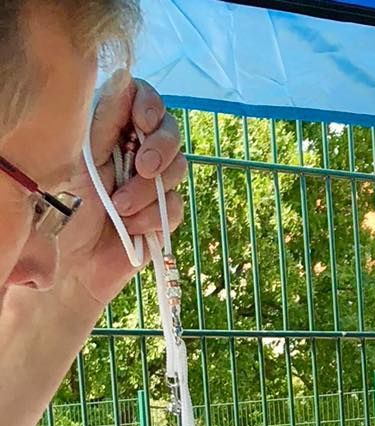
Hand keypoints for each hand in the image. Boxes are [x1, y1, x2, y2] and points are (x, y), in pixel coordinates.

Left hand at [58, 71, 188, 310]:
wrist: (71, 264)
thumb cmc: (63, 208)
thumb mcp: (80, 158)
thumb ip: (105, 121)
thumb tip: (125, 79)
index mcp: (112, 130)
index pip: (144, 100)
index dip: (151, 105)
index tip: (143, 121)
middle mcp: (135, 153)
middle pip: (170, 133)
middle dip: (160, 149)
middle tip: (142, 168)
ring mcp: (152, 186)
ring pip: (177, 171)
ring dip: (149, 191)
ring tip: (120, 209)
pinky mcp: (162, 218)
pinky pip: (176, 208)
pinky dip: (153, 218)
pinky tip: (130, 229)